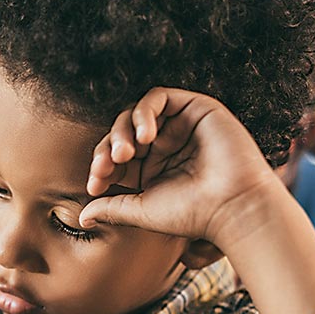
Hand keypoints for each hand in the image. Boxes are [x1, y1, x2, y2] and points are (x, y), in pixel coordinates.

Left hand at [79, 87, 280, 247]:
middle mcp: (163, 147)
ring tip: (125, 153)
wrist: (232, 207)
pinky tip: (145, 137)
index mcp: (150, 170)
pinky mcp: (194, 109)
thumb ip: (112, 207)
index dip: (100, 168)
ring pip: (134, 115)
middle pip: (120, 135)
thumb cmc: (191, 214)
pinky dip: (144, 113)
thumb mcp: (141, 210)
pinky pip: (157, 97)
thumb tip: (82, 216)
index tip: (95, 185)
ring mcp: (178, 127)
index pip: (114, 159)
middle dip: (107, 150)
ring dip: (122, 132)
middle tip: (107, 167)